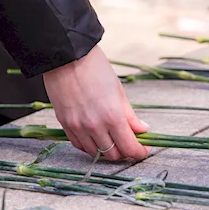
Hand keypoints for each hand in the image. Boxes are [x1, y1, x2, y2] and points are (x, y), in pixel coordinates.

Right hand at [43, 45, 150, 161]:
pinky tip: (95, 136)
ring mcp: (77, 127)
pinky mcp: (64, 124)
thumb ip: (129, 115)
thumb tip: (142, 130)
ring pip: (95, 153)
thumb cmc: (94, 67)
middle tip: (129, 140)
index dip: (140, 152)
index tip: (144, 147)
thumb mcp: (118, 90)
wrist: (66, 55)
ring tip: (111, 137)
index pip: (130, 148)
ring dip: (106, 149)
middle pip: (113, 154)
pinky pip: (79, 144)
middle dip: (124, 151)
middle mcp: (94, 126)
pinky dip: (90, 144)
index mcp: (112, 116)